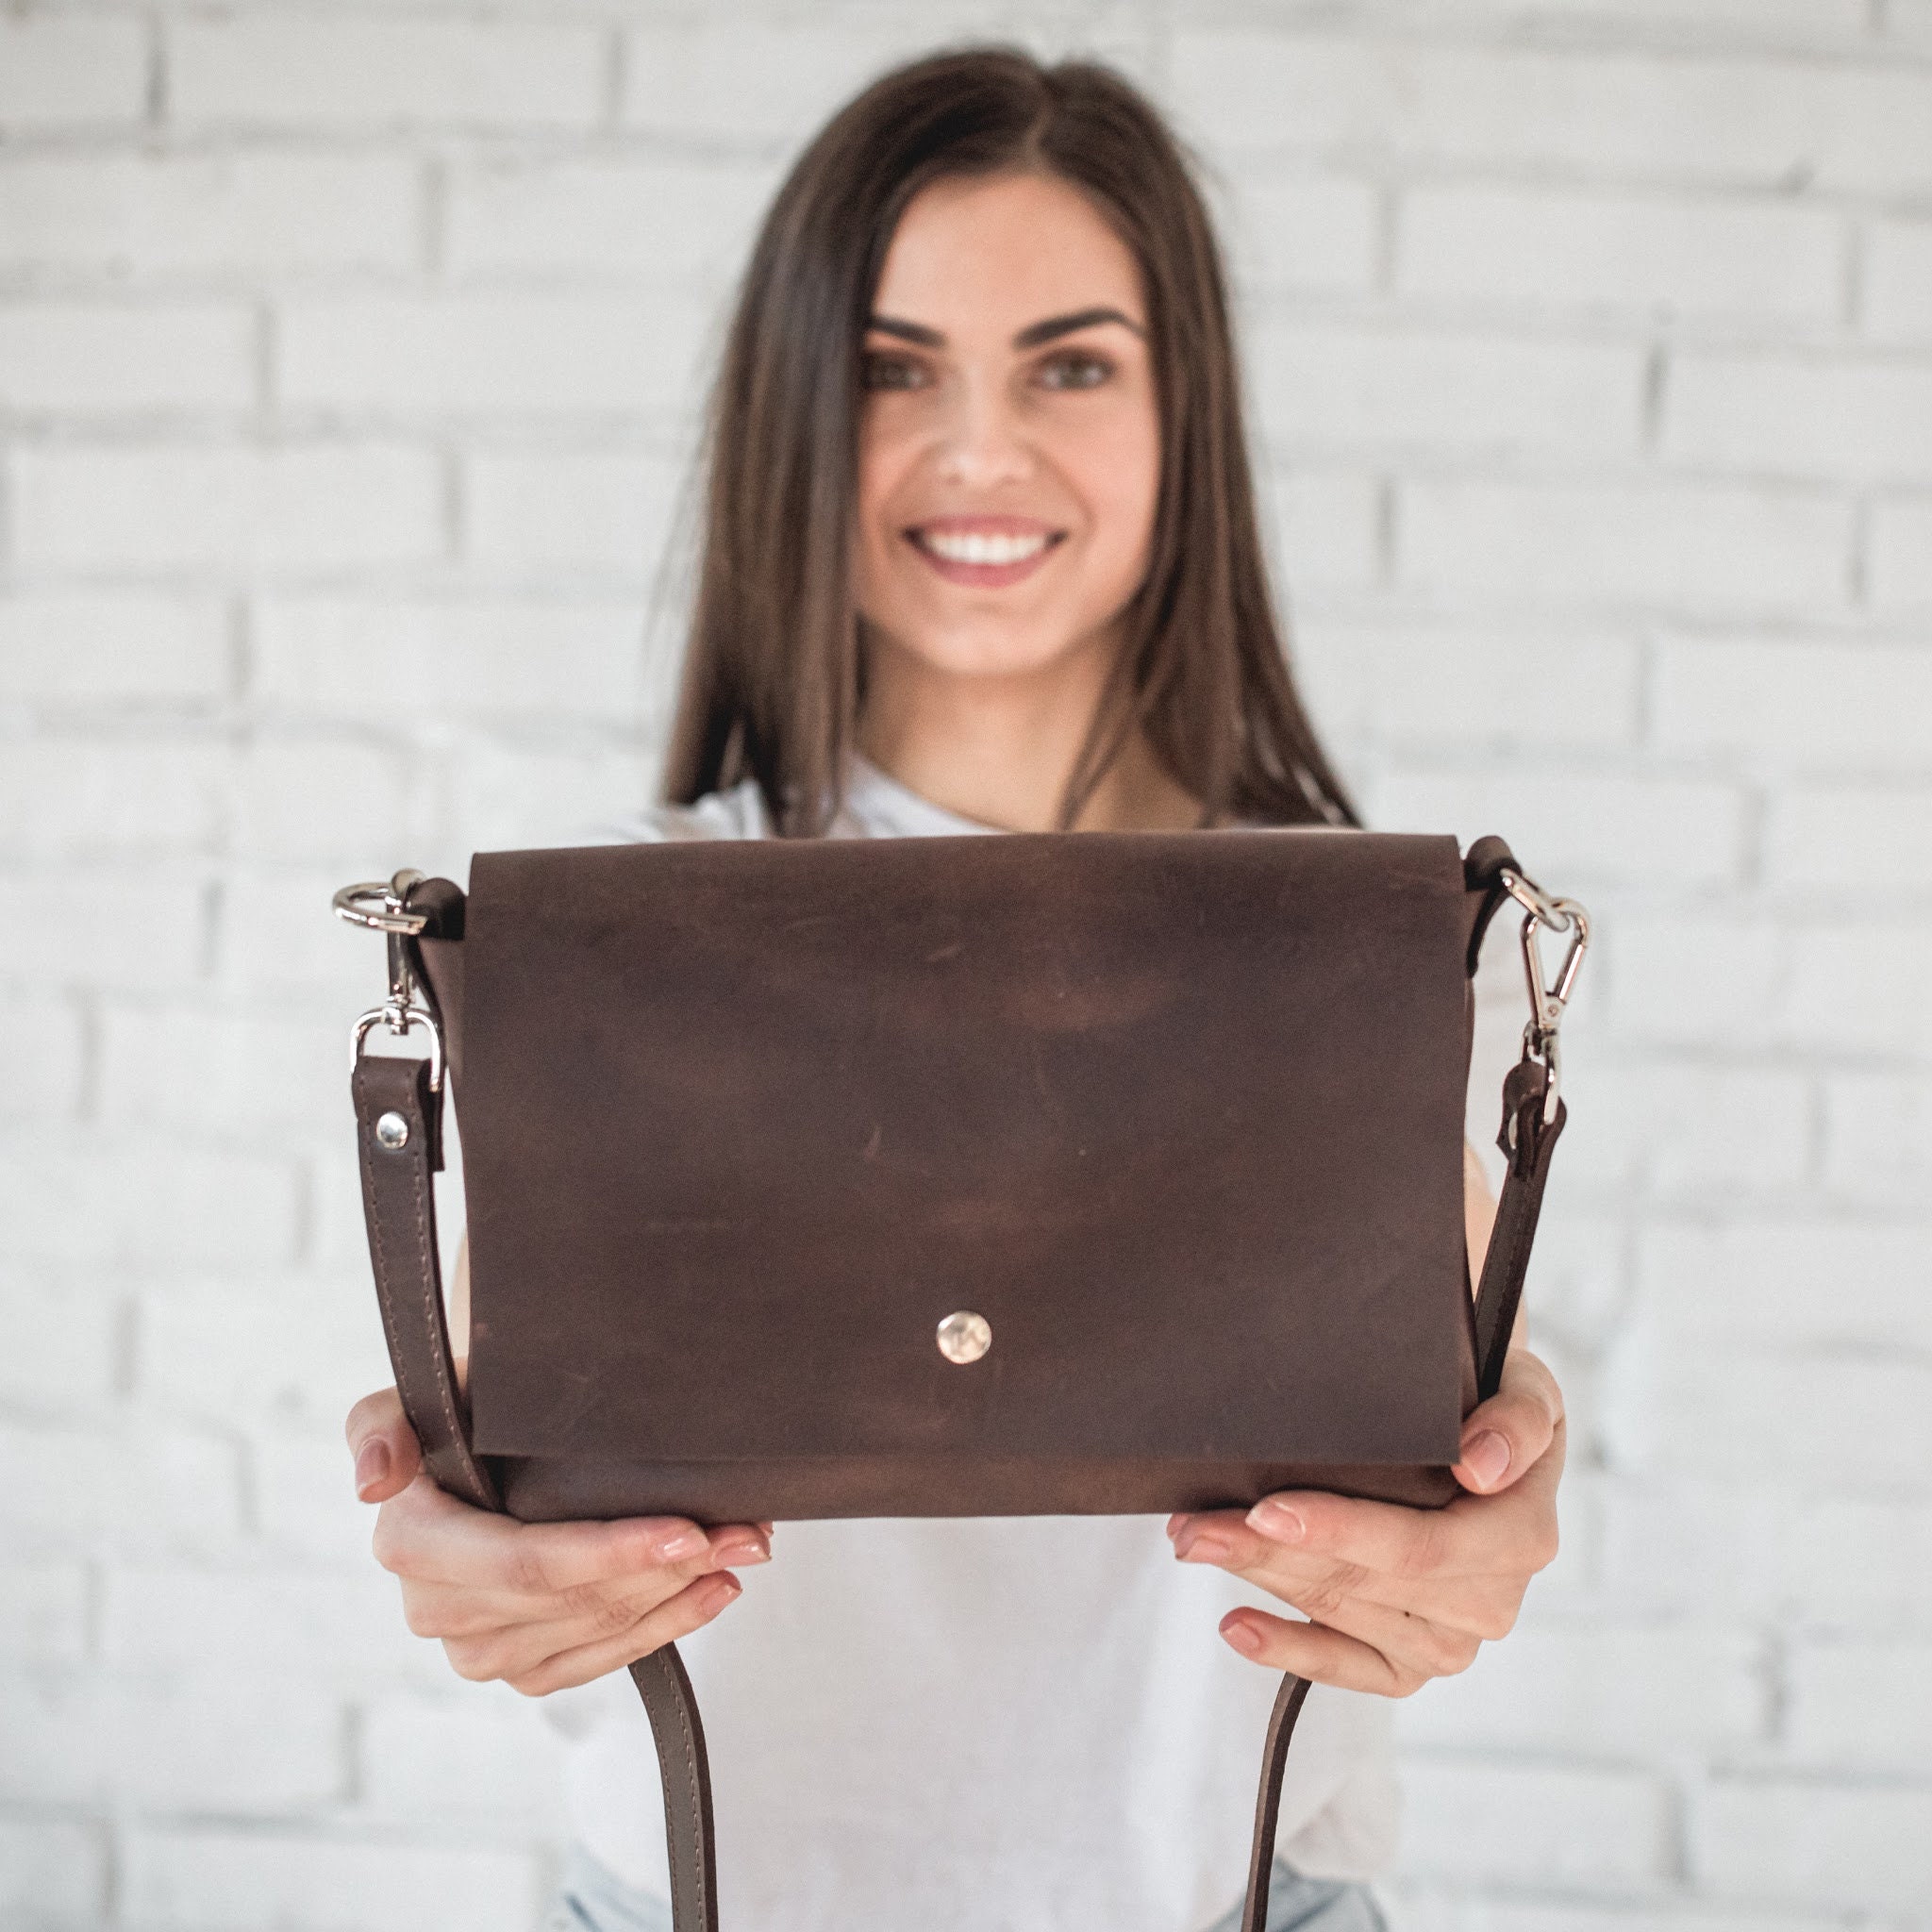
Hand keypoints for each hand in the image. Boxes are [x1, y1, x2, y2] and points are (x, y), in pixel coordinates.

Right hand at [345, 1387, 768, 1695]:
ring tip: (744, 1550)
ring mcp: (478, 1651)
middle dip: (670, 1565)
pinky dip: (669, 1625)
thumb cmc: (453, 1414)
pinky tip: (714, 1592)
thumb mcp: (405, 1402)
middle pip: (578, 1601)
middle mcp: (437, 1612)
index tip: (688, 1530)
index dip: (612, 1552)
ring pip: (601, 1631)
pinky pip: (603, 1659)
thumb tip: (375, 1482)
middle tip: (745, 1532)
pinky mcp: (519, 1668)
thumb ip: (379, 1428)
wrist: (471, 1446)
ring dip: (682, 1593)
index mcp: (411, 1546)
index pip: (528, 1563)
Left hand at [1166, 1347, 1563, 1695]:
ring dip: (1259, 1578)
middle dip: (1268, 1549)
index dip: (1340, 1530)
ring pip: (1339, 1611)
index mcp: (1523, 1532)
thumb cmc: (1496, 1405)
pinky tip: (1237, 1625)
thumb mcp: (1525, 1390)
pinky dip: (1288, 1649)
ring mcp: (1453, 1638)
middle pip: (1361, 1580)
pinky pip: (1349, 1667)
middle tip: (1196, 1523)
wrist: (1489, 1438)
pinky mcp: (1415, 1661)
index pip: (1421, 1545)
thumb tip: (1481, 1467)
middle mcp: (1493, 1598)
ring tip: (1195, 1541)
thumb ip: (1516, 1420)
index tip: (1266, 1510)